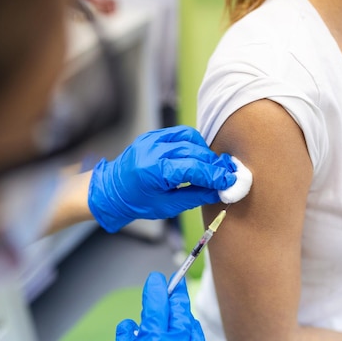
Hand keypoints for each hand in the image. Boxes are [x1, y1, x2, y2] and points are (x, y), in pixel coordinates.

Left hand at [88, 126, 235, 232]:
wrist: (111, 190)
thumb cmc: (136, 202)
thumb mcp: (168, 206)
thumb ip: (196, 196)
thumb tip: (219, 190)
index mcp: (154, 170)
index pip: (193, 168)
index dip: (215, 175)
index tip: (230, 181)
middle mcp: (153, 150)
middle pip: (195, 152)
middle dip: (214, 164)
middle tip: (228, 175)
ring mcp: (152, 139)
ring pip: (190, 138)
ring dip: (205, 152)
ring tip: (212, 168)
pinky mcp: (153, 135)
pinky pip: (181, 134)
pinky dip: (194, 144)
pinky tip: (199, 156)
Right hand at [109, 272, 213, 340]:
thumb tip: (130, 325)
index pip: (157, 305)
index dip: (156, 288)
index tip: (155, 280)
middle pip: (179, 309)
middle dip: (176, 294)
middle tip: (173, 282)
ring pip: (191, 325)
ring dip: (183, 314)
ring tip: (176, 309)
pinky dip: (191, 334)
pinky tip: (185, 334)